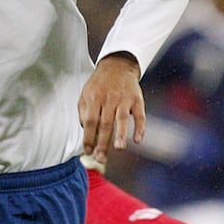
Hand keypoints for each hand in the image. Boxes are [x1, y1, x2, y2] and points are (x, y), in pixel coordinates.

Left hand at [78, 52, 144, 166]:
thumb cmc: (99, 85)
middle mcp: (109, 99)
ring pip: (122, 118)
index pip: (90, 121)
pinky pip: (140, 115)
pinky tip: (138, 140)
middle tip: (101, 158)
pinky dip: (140, 127)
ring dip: (121, 134)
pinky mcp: (137, 99)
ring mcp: (124, 99)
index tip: (88, 151)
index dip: (88, 137)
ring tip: (119, 148)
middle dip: (103, 143)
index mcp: (94, 98)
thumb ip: (83, 113)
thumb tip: (85, 132)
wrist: (118, 65)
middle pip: (105, 123)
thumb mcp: (86, 95)